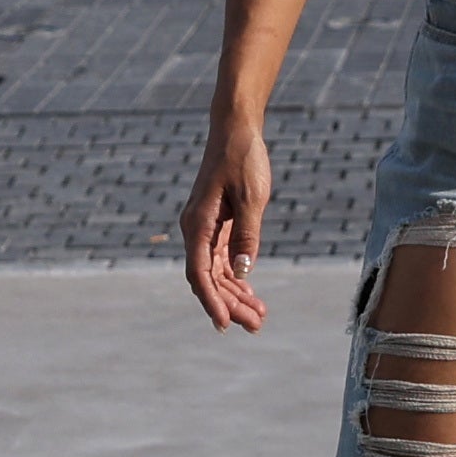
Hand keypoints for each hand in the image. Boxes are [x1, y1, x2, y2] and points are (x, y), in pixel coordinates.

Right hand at [179, 119, 277, 331]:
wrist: (236, 130)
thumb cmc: (243, 158)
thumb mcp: (252, 197)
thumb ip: (247, 235)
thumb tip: (243, 272)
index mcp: (198, 224)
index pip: (200, 273)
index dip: (212, 302)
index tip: (224, 325)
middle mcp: (195, 230)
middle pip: (209, 279)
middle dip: (230, 305)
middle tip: (256, 326)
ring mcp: (205, 228)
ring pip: (216, 273)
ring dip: (235, 295)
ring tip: (259, 317)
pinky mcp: (217, 224)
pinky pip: (222, 259)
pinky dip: (236, 278)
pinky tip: (252, 294)